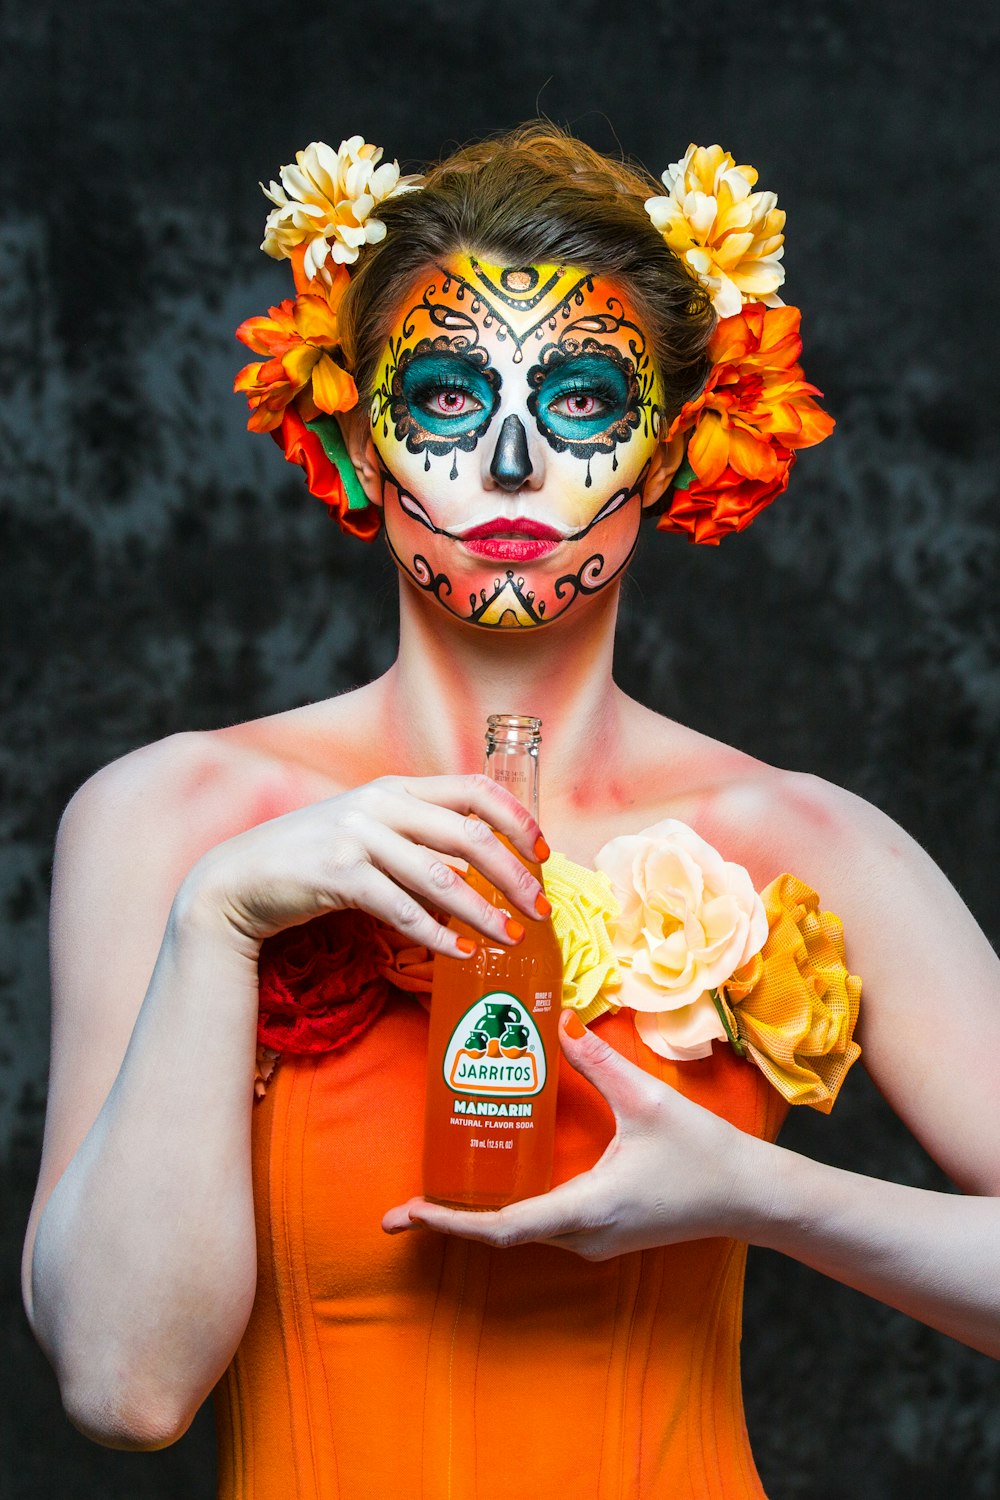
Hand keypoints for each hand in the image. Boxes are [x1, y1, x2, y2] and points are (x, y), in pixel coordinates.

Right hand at [176, 773, 549, 957]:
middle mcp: (380, 803)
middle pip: (469, 835)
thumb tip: (481, 864)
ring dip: (485, 911)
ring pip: (443, 877)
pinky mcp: (339, 875)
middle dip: (515, 874)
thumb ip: (416, 834)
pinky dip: (438, 935)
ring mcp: (358, 837)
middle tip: (541, 909)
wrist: (240, 877)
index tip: (544, 852)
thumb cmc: (312, 858)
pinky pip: (404, 910)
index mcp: (395, 787)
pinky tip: (460, 953)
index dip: (517, 818)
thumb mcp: (368, 829)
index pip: (474, 788)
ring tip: (511, 937)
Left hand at [383, 1012, 767, 1258]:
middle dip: (448, 1221)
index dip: (451, 1220)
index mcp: (586, 1209)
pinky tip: (489, 1189)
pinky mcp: (604, 1233)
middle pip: (501, 1235)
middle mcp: (583, 1237)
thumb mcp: (646, 1100)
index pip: (502, 1226)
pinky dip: (507, 1212)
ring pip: (521, 1234)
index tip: (408, 1212)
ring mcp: (594, 1241)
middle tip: (398, 1209)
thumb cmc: (703, 1152)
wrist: (750, 1196)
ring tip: (430, 1197)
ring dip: (475, 1218)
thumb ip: (597, 1062)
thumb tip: (557, 1019)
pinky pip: (543, 1227)